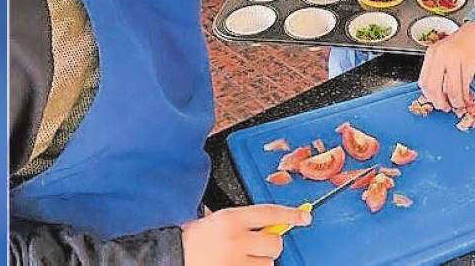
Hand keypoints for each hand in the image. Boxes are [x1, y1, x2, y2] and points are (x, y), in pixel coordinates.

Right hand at [181, 204, 309, 265]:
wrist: (170, 257)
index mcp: (231, 219)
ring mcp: (235, 262)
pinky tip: (238, 265)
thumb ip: (243, 221)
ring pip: (268, 264)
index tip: (304, 217)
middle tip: (257, 247)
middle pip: (275, 244)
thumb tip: (271, 223)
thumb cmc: (190, 239)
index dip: (292, 215)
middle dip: (270, 246)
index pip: (271, 213)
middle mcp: (236, 240)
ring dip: (259, 263)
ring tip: (240, 259)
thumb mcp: (215, 219)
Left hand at [418, 21, 474, 112]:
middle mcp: (441, 55)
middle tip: (446, 107)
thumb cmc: (466, 43)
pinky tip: (467, 98)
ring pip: (450, 89)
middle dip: (439, 102)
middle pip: (433, 87)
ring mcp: (454, 58)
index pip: (424, 81)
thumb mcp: (447, 54)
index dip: (429, 96)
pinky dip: (465, 96)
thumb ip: (441, 70)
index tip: (436, 102)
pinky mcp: (468, 62)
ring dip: (455, 101)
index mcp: (432, 53)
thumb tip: (440, 94)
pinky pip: (463, 86)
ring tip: (460, 104)